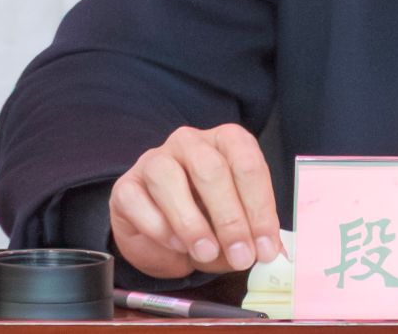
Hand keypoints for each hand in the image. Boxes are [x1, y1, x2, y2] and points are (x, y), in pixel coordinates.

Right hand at [109, 124, 284, 278]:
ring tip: (207, 254)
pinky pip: (138, 202)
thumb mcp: (235, 224)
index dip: (260, 208)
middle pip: (211, 170)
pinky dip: (159, 228)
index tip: (265, 247)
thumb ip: (252, 233)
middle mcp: (190, 143)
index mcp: (226, 142)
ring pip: (169, 179)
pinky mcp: (126, 186)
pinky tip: (177, 246)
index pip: (247, 163)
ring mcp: (154, 160)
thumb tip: (271, 252)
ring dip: (192, 223)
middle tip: (241, 256)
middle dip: (230, 218)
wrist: (158, 231)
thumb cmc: (205, 218)